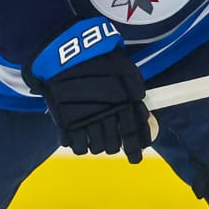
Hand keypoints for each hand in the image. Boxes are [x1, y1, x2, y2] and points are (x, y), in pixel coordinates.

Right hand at [22, 20, 155, 162]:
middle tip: (110, 140)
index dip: (135, 150)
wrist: (67, 51)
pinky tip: (79, 137)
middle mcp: (107, 116)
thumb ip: (136, 92)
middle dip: (113, 145)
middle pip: (113, 145)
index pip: (133, 135)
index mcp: (124, 104)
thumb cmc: (99, 58)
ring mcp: (86, 120)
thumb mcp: (125, 69)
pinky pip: (76, 145)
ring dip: (97, 145)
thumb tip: (142, 113)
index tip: (135, 157)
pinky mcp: (66, 122)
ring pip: (96, 148)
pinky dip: (79, 145)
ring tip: (94, 136)